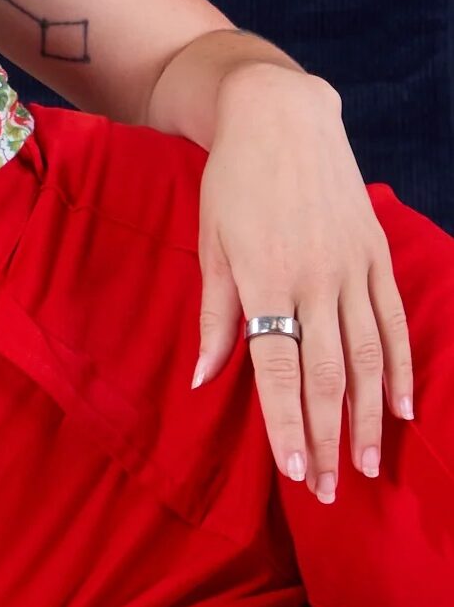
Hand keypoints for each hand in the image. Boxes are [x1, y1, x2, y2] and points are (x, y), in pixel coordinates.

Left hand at [190, 68, 413, 503]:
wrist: (281, 115)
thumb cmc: (232, 182)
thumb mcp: (211, 243)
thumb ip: (215, 315)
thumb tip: (207, 380)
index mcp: (265, 279)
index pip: (280, 370)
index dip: (288, 425)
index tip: (294, 473)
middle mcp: (315, 280)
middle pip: (327, 375)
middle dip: (327, 438)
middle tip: (329, 491)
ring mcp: (352, 268)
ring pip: (367, 358)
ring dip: (366, 417)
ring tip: (363, 465)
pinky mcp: (375, 255)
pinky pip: (393, 322)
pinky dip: (399, 368)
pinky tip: (399, 409)